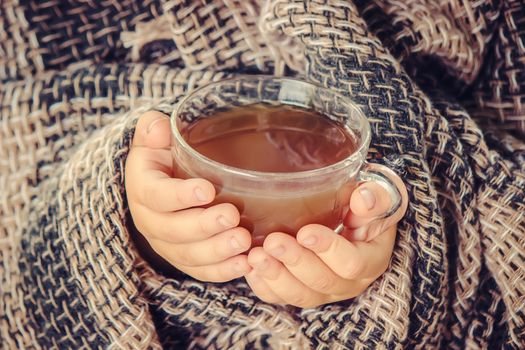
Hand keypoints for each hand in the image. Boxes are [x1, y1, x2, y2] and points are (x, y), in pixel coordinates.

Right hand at [125, 111, 251, 281]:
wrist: (164, 185)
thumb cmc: (166, 158)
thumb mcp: (156, 139)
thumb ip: (154, 130)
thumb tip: (158, 125)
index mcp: (143, 188)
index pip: (156, 195)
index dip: (179, 195)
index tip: (207, 190)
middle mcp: (150, 221)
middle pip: (173, 230)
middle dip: (203, 226)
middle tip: (232, 216)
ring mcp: (167, 244)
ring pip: (188, 255)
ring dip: (216, 250)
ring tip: (243, 241)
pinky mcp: (185, 259)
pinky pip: (201, 271)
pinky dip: (222, 271)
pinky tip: (245, 264)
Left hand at [245, 180, 407, 307]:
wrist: (353, 218)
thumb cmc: (364, 206)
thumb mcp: (379, 197)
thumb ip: (375, 199)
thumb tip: (362, 199)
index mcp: (370, 260)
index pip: (351, 263)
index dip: (328, 249)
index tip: (305, 232)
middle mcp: (348, 282)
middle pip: (321, 281)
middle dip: (295, 261)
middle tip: (272, 242)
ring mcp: (324, 291)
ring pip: (299, 295)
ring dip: (275, 276)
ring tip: (255, 256)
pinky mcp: (302, 292)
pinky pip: (280, 298)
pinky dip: (263, 285)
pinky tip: (248, 267)